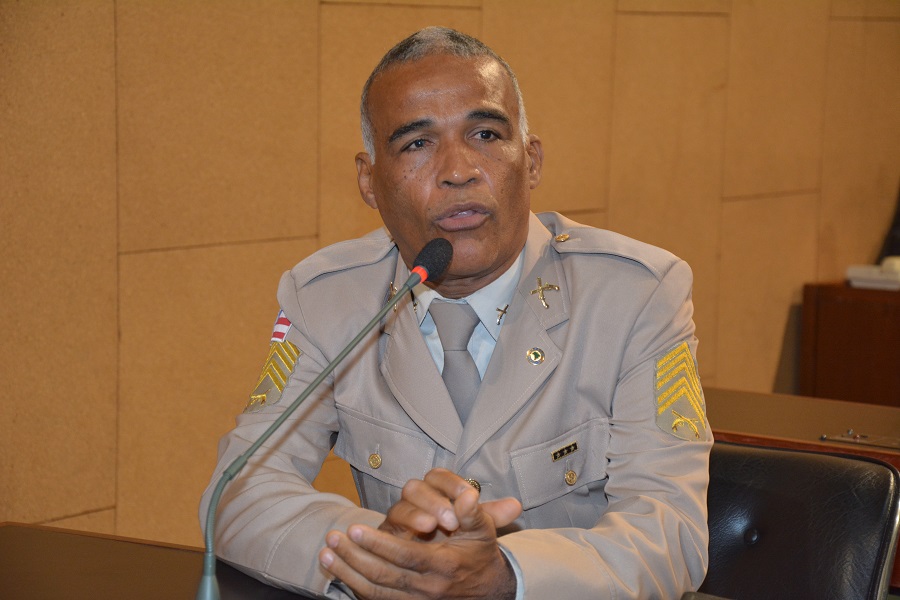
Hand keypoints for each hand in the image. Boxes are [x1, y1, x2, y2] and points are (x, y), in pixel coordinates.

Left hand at [319, 468, 521, 598]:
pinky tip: (339, 570)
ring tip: (326, 553)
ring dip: (347, 572)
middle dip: (354, 556)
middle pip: (383, 575)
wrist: (489, 590)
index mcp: (443, 566)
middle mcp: (427, 588)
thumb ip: (472, 512)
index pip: (405, 556)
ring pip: (374, 591)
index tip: (355, 528)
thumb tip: (467, 495)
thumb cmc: (480, 554)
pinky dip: (354, 586)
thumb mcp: (483, 531)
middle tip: (333, 537)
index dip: (378, 544)